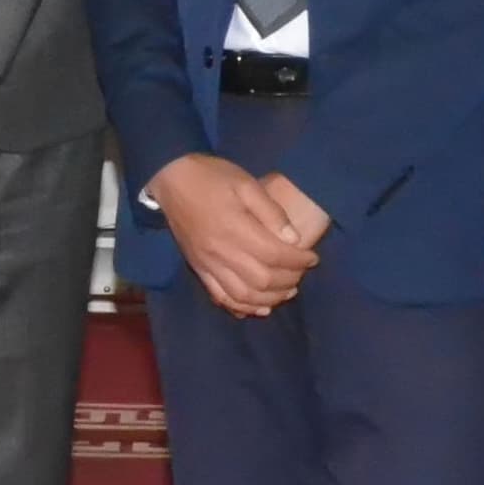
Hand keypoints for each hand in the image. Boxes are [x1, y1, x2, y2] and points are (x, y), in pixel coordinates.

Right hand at [149, 153, 315, 317]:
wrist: (170, 179)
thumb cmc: (211, 177)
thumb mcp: (246, 183)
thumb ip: (271, 212)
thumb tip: (293, 239)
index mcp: (234, 228)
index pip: (274, 255)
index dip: (298, 261)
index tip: (313, 258)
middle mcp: (220, 252)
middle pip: (261, 280)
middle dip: (288, 281)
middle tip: (302, 273)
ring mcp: (207, 264)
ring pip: (242, 295)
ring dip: (269, 299)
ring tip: (287, 292)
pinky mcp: (198, 268)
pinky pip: (220, 297)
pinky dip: (241, 307)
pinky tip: (257, 307)